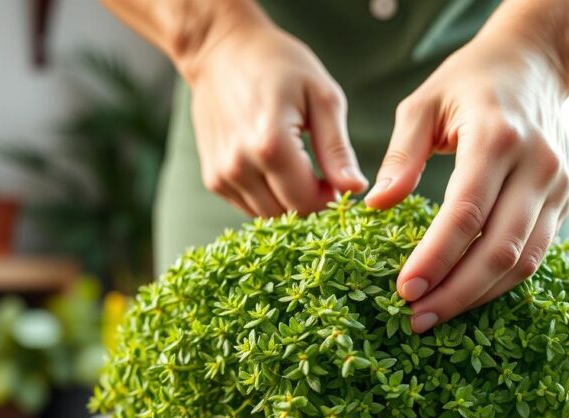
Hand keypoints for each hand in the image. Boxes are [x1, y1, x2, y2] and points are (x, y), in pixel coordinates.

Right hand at [181, 9, 366, 216]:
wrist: (221, 51)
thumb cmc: (279, 65)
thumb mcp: (321, 98)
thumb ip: (337, 149)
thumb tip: (355, 189)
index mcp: (271, 145)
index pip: (308, 202)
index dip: (331, 199)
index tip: (339, 179)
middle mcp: (240, 166)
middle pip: (288, 213)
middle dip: (312, 202)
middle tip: (323, 176)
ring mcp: (221, 175)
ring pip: (268, 215)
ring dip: (290, 202)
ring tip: (300, 169)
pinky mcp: (213, 179)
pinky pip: (249, 207)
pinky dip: (269, 198)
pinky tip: (277, 170)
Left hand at [365, 30, 568, 332]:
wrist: (535, 64)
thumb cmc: (469, 82)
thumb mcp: (423, 104)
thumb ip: (400, 156)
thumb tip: (376, 207)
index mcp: (497, 138)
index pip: (466, 212)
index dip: (436, 258)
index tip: (404, 290)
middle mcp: (536, 165)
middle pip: (499, 249)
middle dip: (456, 292)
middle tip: (415, 320)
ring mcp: (557, 186)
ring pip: (523, 262)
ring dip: (478, 297)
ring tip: (435, 316)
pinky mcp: (563, 201)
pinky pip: (534, 256)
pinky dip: (500, 283)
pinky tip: (465, 295)